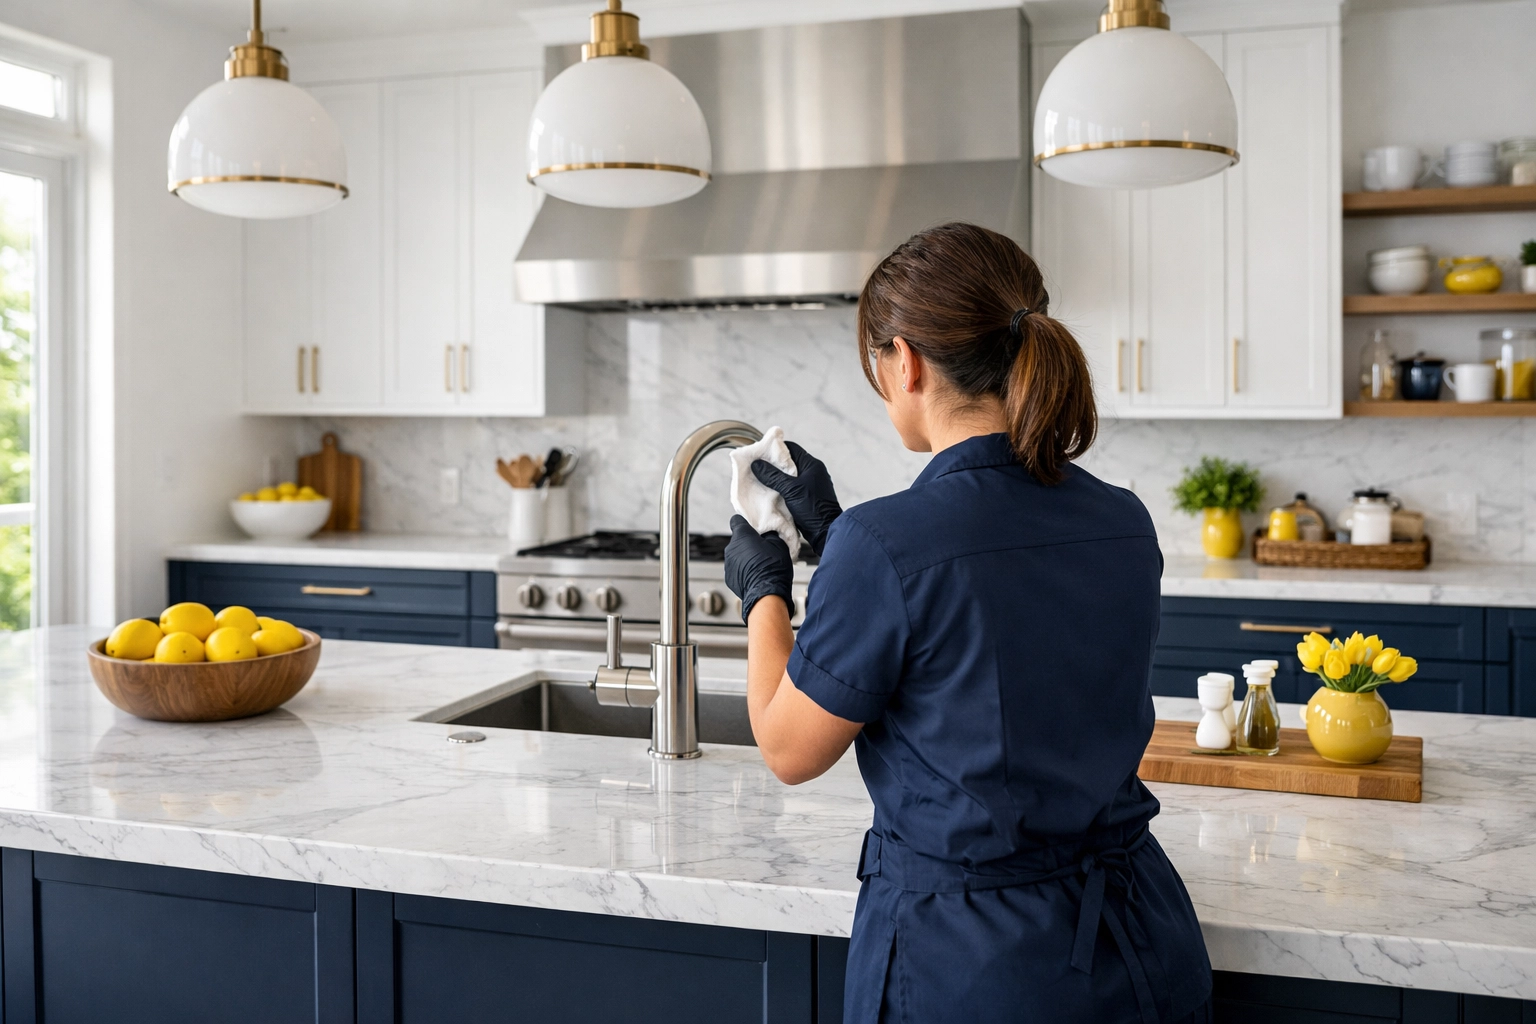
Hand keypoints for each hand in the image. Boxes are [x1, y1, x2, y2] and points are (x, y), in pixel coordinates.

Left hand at [724, 515, 793, 623]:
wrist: (767, 594)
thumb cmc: (773, 567)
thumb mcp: (779, 544)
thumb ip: (770, 535)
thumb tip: (768, 534)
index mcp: (742, 535)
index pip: (737, 521)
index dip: (745, 523)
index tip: (753, 528)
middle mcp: (731, 548)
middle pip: (738, 540)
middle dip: (748, 543)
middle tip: (762, 550)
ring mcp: (728, 563)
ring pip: (737, 555)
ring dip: (746, 558)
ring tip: (760, 566)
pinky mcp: (729, 577)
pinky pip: (736, 569)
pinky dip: (743, 571)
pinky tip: (755, 576)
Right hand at [751, 441, 842, 555]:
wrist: (826, 531)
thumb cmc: (813, 508)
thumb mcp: (790, 489)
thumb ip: (773, 476)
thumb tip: (756, 464)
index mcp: (811, 465)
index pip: (791, 448)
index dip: (774, 448)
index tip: (759, 453)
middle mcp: (811, 472)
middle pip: (788, 462)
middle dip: (772, 464)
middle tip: (756, 467)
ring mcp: (809, 485)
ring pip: (788, 476)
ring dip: (775, 478)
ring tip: (759, 479)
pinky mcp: (806, 497)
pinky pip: (790, 487)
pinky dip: (779, 488)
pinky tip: (768, 492)